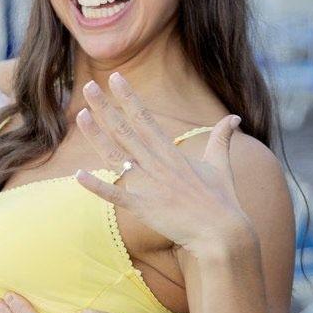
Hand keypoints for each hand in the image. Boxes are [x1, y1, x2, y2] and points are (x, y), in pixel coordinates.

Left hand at [74, 73, 250, 256]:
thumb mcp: (221, 164)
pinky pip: (115, 195)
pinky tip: (78, 175)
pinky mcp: (144, 208)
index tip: (115, 78)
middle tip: (88, 87)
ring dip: (96, 136)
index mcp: (172, 153)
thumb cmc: (223, 200)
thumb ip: (221, 139)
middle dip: (106, 108)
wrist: (223, 234)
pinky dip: (96, 187)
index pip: (145, 119)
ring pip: (116, 156)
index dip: (129, 98)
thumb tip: (234, 118)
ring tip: (80, 115)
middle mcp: (157, 164)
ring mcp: (149, 186)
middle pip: (125, 131)